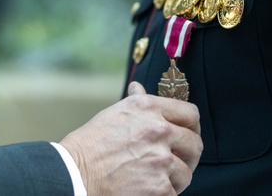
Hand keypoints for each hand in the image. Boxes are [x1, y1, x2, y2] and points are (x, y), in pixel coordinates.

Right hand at [59, 81, 201, 195]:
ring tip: (153, 177)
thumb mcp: (114, 113)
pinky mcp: (161, 188)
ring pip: (186, 172)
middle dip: (188, 155)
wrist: (76, 174)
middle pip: (195, 144)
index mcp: (148, 108)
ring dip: (174, 177)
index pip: (191, 114)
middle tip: (176, 161)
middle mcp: (159, 130)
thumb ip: (136, 101)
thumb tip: (139, 87)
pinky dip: (163, 194)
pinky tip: (146, 189)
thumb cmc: (91, 144)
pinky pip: (175, 192)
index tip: (187, 134)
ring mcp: (161, 160)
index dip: (191, 126)